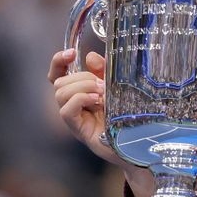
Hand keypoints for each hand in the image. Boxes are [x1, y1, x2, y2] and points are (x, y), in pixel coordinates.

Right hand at [49, 49, 155, 196]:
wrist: (138, 143)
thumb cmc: (127, 115)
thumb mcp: (117, 86)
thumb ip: (103, 71)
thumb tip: (90, 56)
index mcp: (79, 93)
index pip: (58, 74)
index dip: (59, 62)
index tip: (72, 53)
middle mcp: (73, 105)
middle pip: (59, 82)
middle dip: (81, 77)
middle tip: (102, 85)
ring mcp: (74, 118)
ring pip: (60, 93)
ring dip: (82, 87)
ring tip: (102, 94)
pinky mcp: (78, 129)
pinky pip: (66, 110)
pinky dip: (81, 99)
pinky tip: (98, 102)